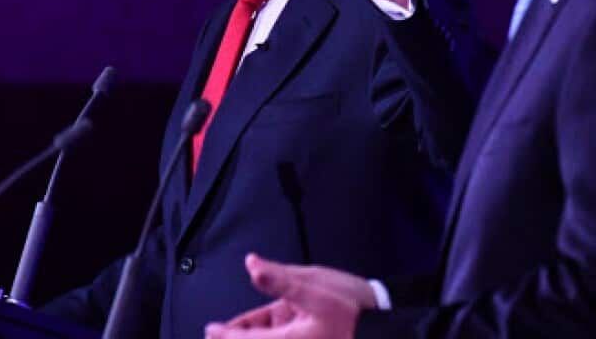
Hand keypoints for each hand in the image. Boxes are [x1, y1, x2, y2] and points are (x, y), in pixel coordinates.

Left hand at [204, 253, 372, 337]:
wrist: (384, 326)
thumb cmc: (353, 306)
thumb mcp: (314, 285)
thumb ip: (279, 278)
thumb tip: (251, 264)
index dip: (225, 335)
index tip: (210, 329)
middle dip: (238, 337)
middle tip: (217, 331)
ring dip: (253, 334)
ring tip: (235, 328)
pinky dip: (270, 333)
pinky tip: (263, 324)